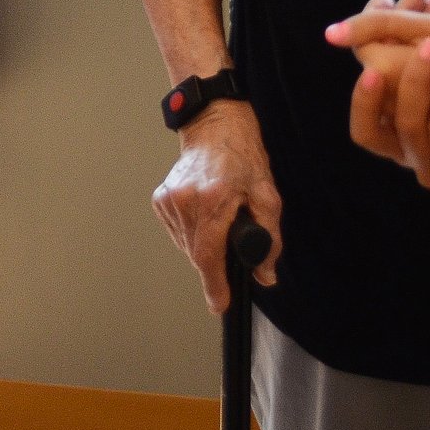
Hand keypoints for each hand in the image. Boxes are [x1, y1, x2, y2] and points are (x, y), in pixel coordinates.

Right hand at [151, 99, 282, 314]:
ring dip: (204, 247)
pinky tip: (205, 215)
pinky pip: (178, 234)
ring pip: (186, 247)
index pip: (208, 255)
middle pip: (198, 255)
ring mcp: (169, 200)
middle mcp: (185, 201)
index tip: (219, 303)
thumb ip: (270, 239)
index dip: (215, 284)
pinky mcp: (160, 200)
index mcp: (212, 199)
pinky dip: (192, 234)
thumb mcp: (268, 195)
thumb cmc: (242, 155)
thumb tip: (264, 274)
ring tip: (218, 220)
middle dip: (216, 262)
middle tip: (231, 240)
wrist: (215, 125)